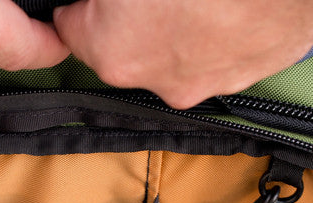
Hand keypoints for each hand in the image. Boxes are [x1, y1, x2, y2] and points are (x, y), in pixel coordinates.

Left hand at [53, 0, 312, 108]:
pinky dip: (218, 32)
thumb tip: (105, 3)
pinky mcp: (244, 78)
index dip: (84, 2)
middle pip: (121, 45)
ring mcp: (202, 84)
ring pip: (172, 52)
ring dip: (177, 24)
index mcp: (111, 50)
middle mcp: (151, 81)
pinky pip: (217, 53)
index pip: (68, 27)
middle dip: (130, 16)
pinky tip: (230, 4)